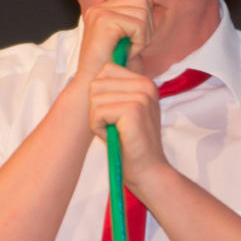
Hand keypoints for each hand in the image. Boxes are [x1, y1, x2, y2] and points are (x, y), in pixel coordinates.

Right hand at [74, 0, 153, 83]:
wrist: (93, 89)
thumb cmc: (115, 71)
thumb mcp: (130, 41)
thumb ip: (140, 22)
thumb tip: (156, 6)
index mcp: (103, 9)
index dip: (145, 14)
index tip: (136, 37)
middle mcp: (99, 7)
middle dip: (147, 23)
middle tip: (135, 44)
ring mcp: (100, 12)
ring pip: (143, 10)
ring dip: (143, 34)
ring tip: (130, 49)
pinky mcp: (104, 21)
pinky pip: (138, 24)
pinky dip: (139, 41)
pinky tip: (128, 52)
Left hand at [88, 60, 169, 187]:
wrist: (148, 170)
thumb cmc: (129, 143)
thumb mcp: (123, 110)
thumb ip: (112, 91)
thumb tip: (92, 77)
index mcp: (144, 82)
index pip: (106, 70)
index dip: (100, 95)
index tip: (114, 114)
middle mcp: (146, 84)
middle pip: (96, 83)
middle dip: (96, 108)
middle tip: (112, 125)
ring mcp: (141, 96)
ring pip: (95, 98)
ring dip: (97, 119)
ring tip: (115, 132)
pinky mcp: (134, 109)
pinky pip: (98, 112)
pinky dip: (98, 128)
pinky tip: (114, 137)